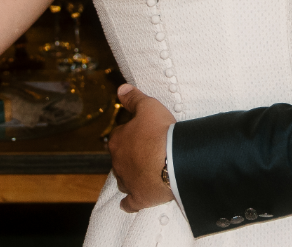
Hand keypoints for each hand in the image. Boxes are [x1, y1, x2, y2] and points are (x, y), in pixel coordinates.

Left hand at [107, 84, 176, 211]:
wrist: (173, 161)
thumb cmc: (160, 132)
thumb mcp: (148, 106)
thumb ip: (133, 98)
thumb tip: (120, 89)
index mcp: (118, 141)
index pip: (119, 136)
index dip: (130, 134)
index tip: (141, 133)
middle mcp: (118, 163)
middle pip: (120, 159)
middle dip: (130, 156)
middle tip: (146, 152)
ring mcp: (128, 182)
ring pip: (123, 179)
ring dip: (130, 176)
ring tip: (143, 172)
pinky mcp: (139, 198)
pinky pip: (130, 203)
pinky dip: (129, 203)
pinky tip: (130, 203)